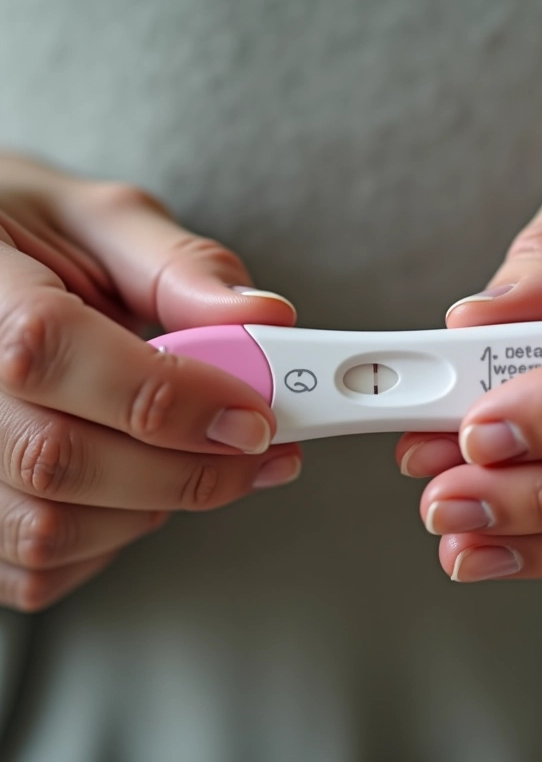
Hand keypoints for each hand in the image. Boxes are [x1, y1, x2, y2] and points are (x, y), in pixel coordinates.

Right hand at [0, 154, 299, 609]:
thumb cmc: (27, 240)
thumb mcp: (99, 223)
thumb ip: (179, 267)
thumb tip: (265, 317)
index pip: (49, 349)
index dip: (169, 395)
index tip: (253, 416)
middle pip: (56, 458)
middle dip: (188, 468)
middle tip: (256, 449)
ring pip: (48, 530)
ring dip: (154, 506)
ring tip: (190, 458)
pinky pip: (37, 569)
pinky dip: (113, 540)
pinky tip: (134, 487)